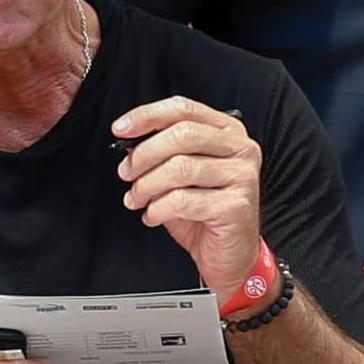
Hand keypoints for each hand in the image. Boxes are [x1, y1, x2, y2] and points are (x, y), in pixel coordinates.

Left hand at [113, 96, 262, 304]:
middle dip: (144, 154)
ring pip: (179, 168)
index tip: (120, 129)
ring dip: (147, 186)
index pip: (184, 109)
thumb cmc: (203, 211)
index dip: (148, 115)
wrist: (229, 254)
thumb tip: (129, 142)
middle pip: (182, 135)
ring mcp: (242, 176)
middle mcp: (241, 149)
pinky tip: (153, 215)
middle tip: (126, 173)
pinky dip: (157, 209)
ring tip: (137, 199)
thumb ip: (164, 152)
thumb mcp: (182, 174)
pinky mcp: (235, 205)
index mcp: (228, 132)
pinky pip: (182, 200)